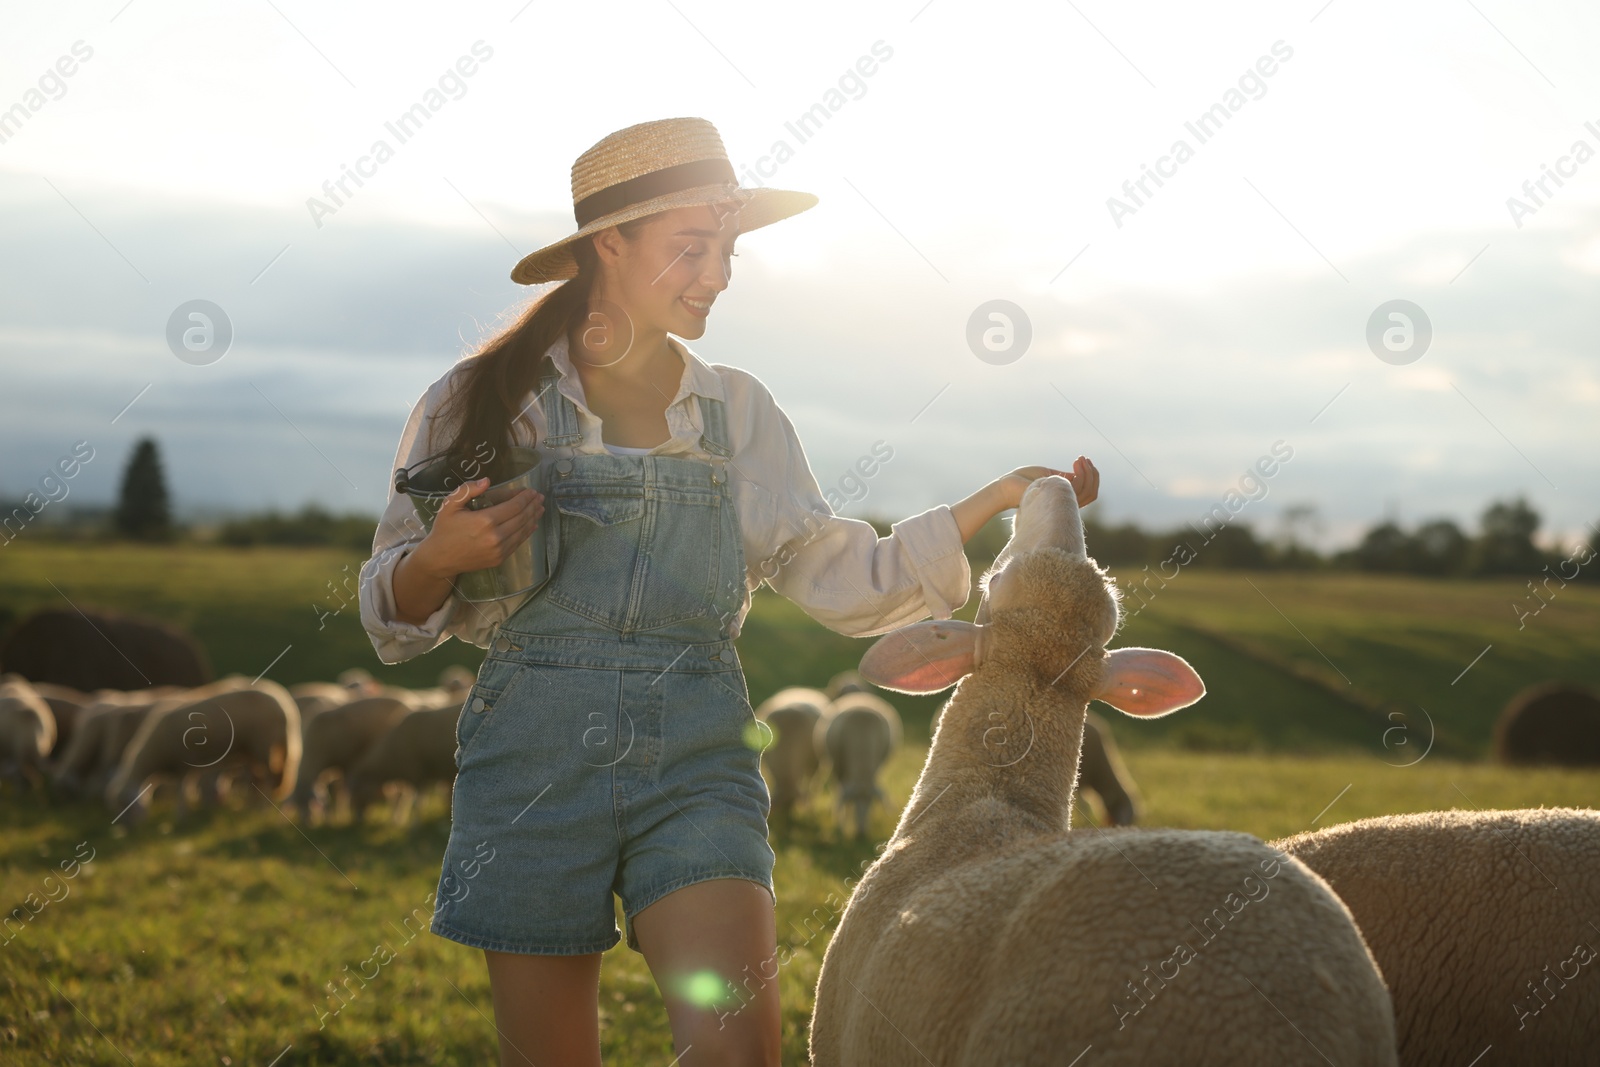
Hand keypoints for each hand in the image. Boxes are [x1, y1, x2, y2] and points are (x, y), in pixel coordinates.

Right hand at [412, 477, 543, 578]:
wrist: (439, 558)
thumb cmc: (445, 528)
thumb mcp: (450, 504)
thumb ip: (468, 490)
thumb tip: (487, 481)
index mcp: (485, 520)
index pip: (514, 506)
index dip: (525, 497)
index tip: (532, 491)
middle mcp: (495, 536)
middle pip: (522, 518)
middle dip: (532, 506)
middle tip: (540, 498)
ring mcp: (499, 550)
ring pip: (522, 531)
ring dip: (533, 518)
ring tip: (540, 509)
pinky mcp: (499, 559)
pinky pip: (517, 543)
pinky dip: (527, 533)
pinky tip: (532, 525)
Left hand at [995, 456, 1098, 510]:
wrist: (1009, 485)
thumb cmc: (1024, 479)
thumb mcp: (1049, 475)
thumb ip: (1065, 477)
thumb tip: (1079, 474)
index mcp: (1064, 498)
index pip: (1088, 493)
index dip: (1091, 476)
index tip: (1084, 460)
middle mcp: (1066, 502)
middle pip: (1092, 493)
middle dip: (1093, 474)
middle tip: (1084, 459)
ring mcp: (1063, 502)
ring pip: (1089, 491)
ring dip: (1089, 472)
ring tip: (1081, 459)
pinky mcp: (1058, 498)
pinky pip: (1080, 488)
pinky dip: (1082, 473)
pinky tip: (1076, 462)